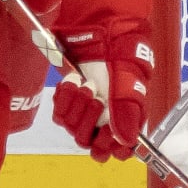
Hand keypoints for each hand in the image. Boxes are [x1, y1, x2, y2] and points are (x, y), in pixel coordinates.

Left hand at [53, 25, 155, 161]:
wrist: (98, 35)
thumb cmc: (119, 57)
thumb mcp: (128, 84)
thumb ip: (127, 112)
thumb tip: (127, 141)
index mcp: (126, 121)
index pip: (119, 153)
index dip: (111, 146)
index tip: (108, 131)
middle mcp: (105, 122)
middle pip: (90, 144)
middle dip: (90, 120)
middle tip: (99, 99)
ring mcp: (84, 115)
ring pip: (72, 130)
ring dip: (79, 105)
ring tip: (87, 84)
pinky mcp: (67, 105)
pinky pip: (59, 115)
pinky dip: (65, 97)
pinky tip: (74, 81)